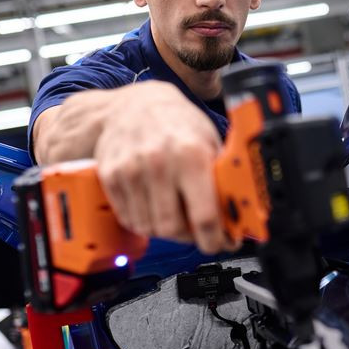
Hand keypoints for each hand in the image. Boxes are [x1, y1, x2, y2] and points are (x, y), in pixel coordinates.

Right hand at [93, 81, 240, 253]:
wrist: (135, 105)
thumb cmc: (178, 124)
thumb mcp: (210, 144)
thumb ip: (220, 180)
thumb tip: (238, 215)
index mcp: (191, 156)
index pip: (204, 216)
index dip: (215, 239)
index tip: (222, 244)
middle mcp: (159, 164)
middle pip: (173, 229)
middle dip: (190, 237)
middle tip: (198, 230)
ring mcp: (131, 171)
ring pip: (150, 228)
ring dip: (166, 230)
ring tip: (176, 215)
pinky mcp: (110, 177)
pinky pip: (129, 219)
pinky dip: (144, 222)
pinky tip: (154, 208)